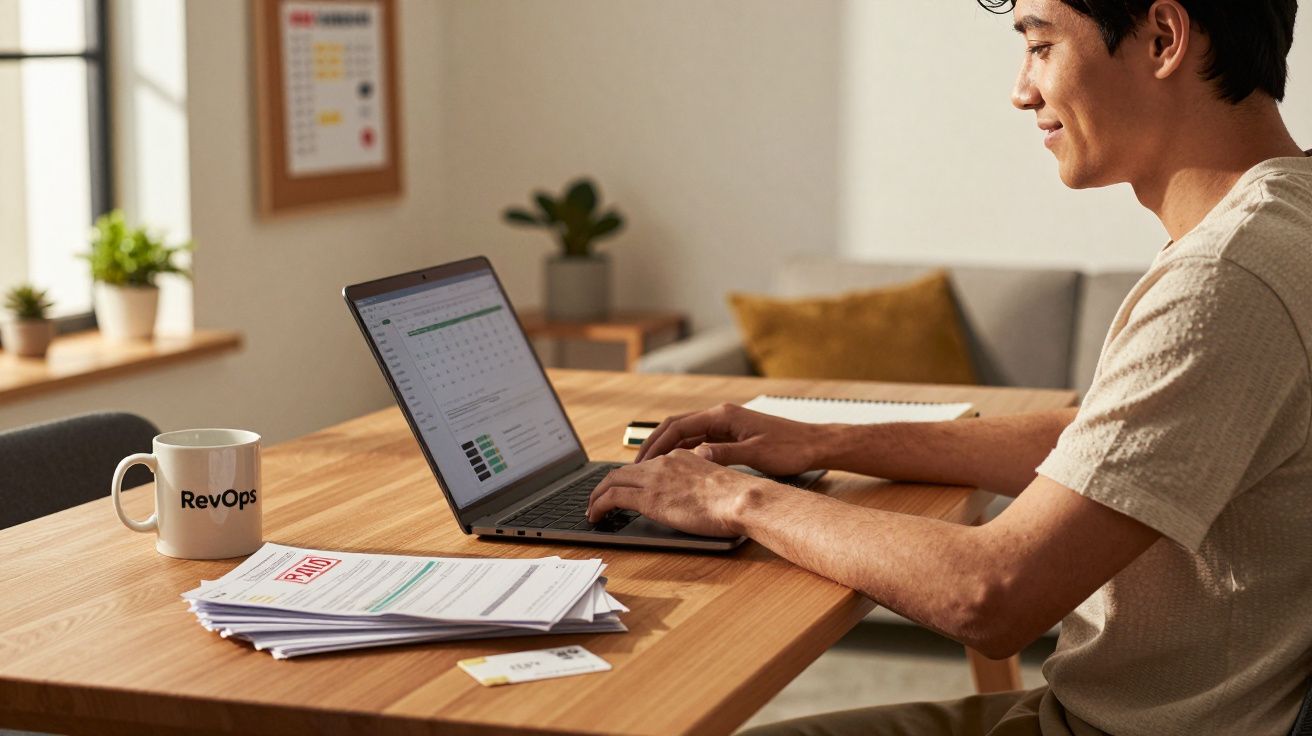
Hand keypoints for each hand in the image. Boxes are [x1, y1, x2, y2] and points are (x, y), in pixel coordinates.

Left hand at [586, 449, 777, 536]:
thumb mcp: (717, 483)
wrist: (741, 498)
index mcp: (681, 457)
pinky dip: (599, 505)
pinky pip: (612, 497)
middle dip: (606, 485)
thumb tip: (694, 496)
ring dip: (598, 496)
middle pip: (623, 470)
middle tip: (598, 500)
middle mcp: (664, 463)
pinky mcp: (648, 496)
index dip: (629, 477)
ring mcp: (655, 478)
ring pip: (612, 481)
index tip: (623, 488)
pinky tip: (595, 516)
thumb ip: (700, 484)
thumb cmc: (738, 498)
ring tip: (592, 510)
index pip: (646, 464)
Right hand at [635, 403, 830, 475]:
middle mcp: (721, 416)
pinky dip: (683, 453)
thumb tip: (695, 456)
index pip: (678, 425)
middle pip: (677, 427)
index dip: (656, 443)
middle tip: (636, 466)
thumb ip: (725, 454)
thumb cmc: (791, 448)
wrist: (815, 444)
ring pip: (686, 435)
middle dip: (654, 445)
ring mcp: (726, 425)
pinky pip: (699, 442)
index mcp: (723, 415)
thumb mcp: (756, 454)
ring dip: (667, 450)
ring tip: (650, 470)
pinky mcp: (731, 435)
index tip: (640, 461)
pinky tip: (675, 469)